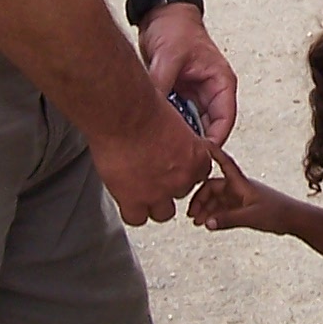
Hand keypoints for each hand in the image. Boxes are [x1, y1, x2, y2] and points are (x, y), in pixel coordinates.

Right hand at [88, 93, 212, 226]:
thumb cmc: (144, 105)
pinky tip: (126, 199)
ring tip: (142, 191)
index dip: (184, 170)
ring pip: (163, 212)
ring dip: (154, 203)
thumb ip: (175, 132)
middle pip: (181, 192)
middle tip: (155, 174)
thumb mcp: (172, 116)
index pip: (198, 174)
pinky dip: (132, 211)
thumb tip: (169, 130)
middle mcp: (182, 177)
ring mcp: (159, 191)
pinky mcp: (134, 199)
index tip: (175, 165)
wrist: (124, 113)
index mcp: (196, 156)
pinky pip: (136, 218)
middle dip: (169, 185)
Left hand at [138, 3, 237, 143]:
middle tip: (179, 157)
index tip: (200, 155)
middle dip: (196, 142)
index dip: (214, 141)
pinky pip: (177, 116)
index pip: (225, 119)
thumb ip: (162, 84)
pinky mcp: (178, 93)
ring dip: (181, 134)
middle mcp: (210, 90)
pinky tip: (156, 132)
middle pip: (208, 127)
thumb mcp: (169, 56)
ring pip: (191, 124)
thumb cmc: (175, 27)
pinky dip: (169, 124)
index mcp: (221, 82)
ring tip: (166, 148)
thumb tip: (152, 110)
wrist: (160, 13)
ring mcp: (194, 93)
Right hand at [189, 148, 303, 235]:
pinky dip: (214, 215)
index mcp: (240, 182)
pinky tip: (208, 224)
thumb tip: (207, 223)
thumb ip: (228, 220)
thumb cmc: (276, 212)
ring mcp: (240, 197)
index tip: (200, 146)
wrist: (293, 219)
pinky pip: (223, 209)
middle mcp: (238, 187)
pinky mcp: (243, 207)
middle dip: (200, 199)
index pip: (223, 163)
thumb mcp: (250, 216)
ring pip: (217, 200)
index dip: (212, 153)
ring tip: (197, 223)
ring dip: (206, 210)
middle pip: (213, 187)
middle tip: (191, 215)